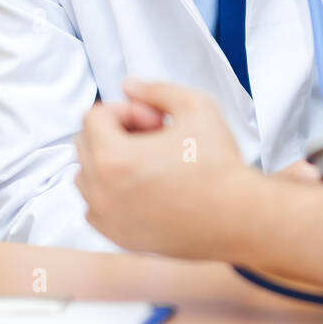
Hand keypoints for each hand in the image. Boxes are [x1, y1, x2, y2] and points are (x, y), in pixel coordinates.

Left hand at [75, 78, 256, 258]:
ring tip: (151, 163)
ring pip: (85, 175)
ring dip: (111, 162)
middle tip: (157, 140)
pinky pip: (95, 206)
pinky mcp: (117, 236)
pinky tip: (146, 188)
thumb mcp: (197, 107)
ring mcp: (107, 218)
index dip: (127, 111)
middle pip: (84, 143)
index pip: (93, 117)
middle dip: (117, 133)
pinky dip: (112, 192)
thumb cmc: (220, 166)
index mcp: (113, 158)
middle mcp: (101, 192)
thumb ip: (157, 90)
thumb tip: (129, 87)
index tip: (157, 122)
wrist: (238, 217)